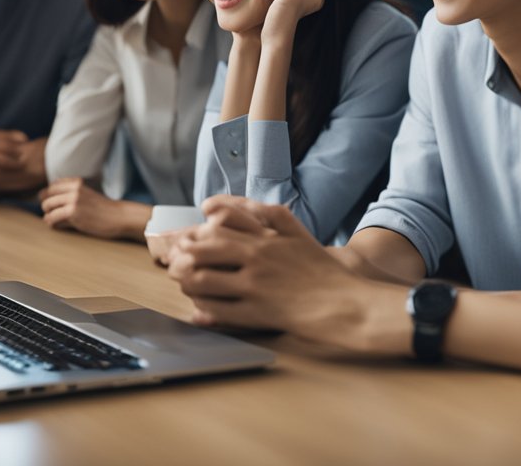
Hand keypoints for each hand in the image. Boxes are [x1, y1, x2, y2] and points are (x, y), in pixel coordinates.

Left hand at [38, 178, 148, 239]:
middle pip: (46, 195)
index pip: (52, 185)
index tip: (54, 205)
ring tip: (55, 221)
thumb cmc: (103, 210)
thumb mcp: (87, 195)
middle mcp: (74, 188)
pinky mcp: (73, 213)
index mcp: (77, 182)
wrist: (119, 217)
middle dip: (47, 206)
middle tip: (53, 214)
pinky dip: (52, 223)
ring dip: (48, 215)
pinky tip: (58, 226)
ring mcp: (74, 200)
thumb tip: (46, 199)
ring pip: (47, 206)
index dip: (49, 196)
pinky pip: (52, 218)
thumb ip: (71, 194)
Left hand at [168, 197, 371, 342]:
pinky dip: (201, 308)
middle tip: (176, 260)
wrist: (343, 304)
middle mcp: (257, 257)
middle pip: (203, 248)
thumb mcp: (297, 232)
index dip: (196, 227)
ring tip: (184, 282)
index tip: (189, 234)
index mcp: (266, 236)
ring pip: (202, 280)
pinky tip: (199, 307)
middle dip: (182, 254)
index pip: (219, 221)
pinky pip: (216, 310)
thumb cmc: (320, 269)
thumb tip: (231, 205)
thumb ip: (268, 214)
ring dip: (186, 281)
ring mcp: (255, 286)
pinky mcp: (256, 314)